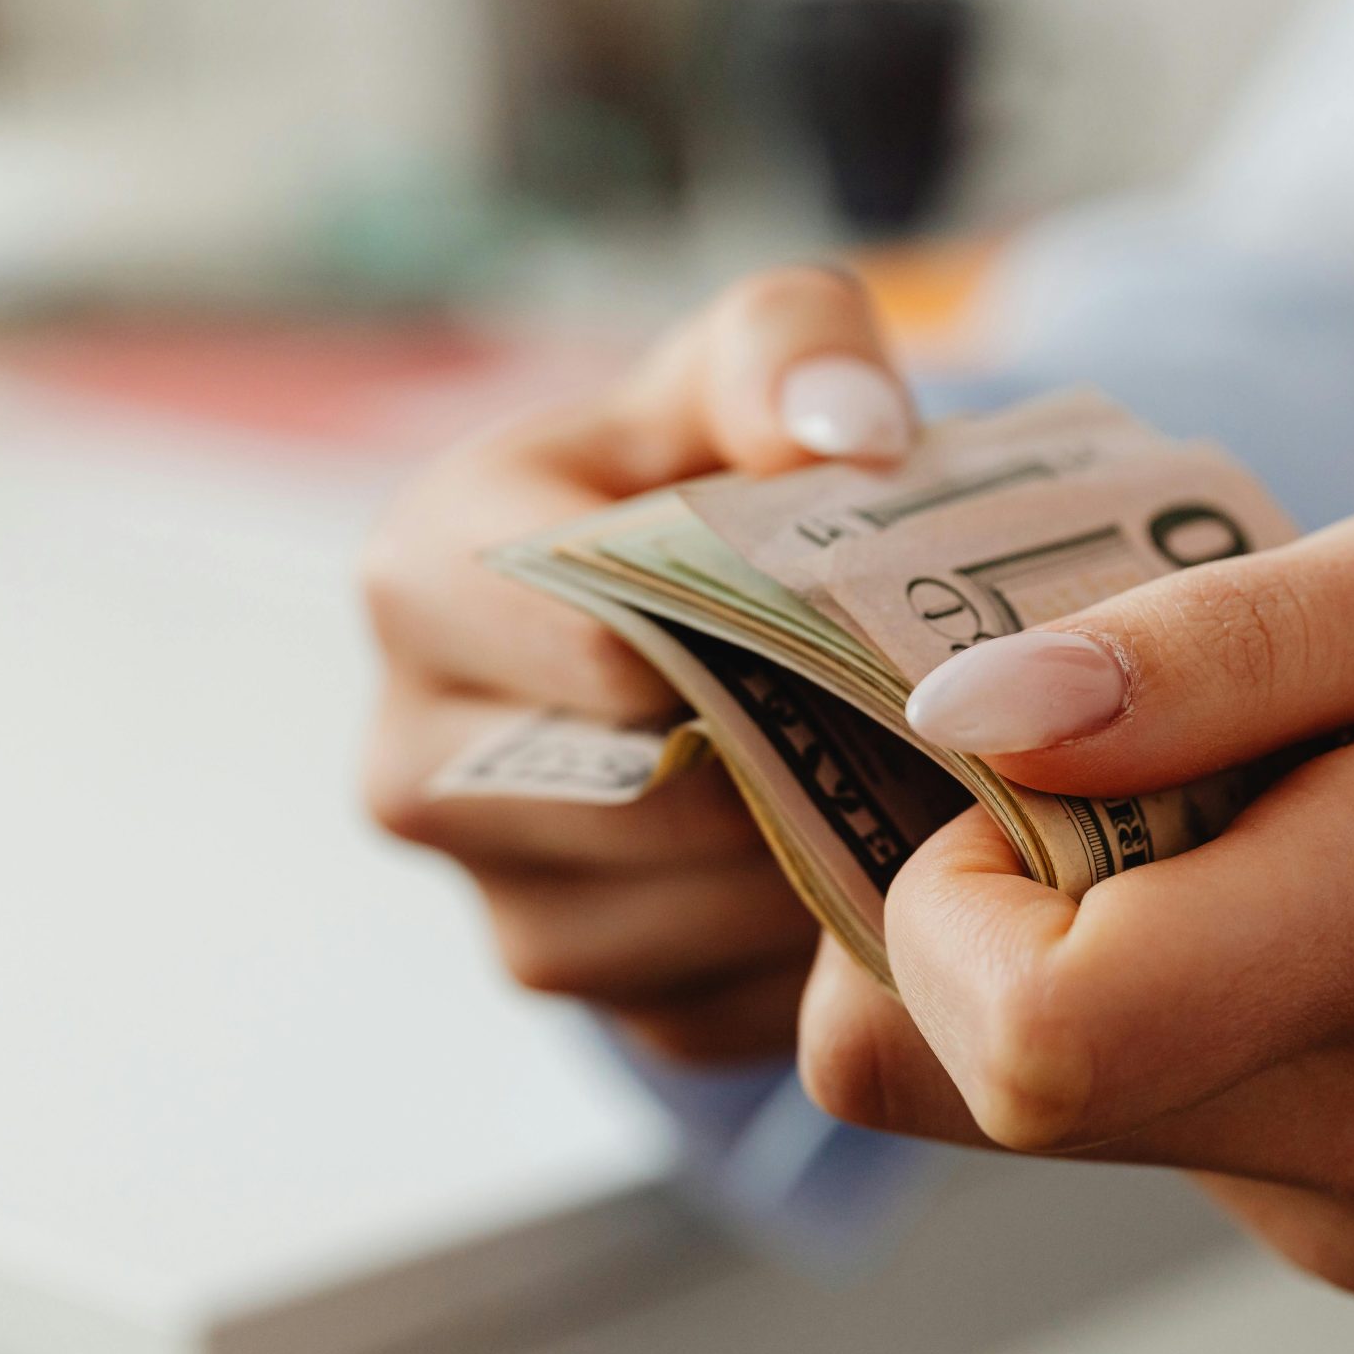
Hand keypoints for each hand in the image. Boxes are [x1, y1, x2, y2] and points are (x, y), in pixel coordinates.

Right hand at [361, 267, 916, 1061]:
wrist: (701, 618)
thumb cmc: (717, 474)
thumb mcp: (748, 362)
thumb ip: (791, 345)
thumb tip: (845, 433)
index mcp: (421, 576)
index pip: (599, 644)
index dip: (760, 642)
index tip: (881, 621)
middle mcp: (411, 757)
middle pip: (645, 800)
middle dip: (802, 762)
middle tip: (941, 722)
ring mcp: (486, 893)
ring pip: (682, 923)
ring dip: (817, 868)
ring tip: (916, 786)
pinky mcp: (572, 990)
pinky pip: (710, 1008)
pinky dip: (808, 958)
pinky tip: (871, 866)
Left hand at [796, 473, 1353, 1289]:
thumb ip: (1210, 649)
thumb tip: (965, 712)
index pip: (1025, 1033)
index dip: (924, 893)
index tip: (993, 756)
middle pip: (968, 1083)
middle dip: (940, 907)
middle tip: (1058, 749)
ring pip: (1024, 1106)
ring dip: (1036, 944)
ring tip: (1199, 800)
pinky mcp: (1349, 1219)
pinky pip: (1127, 1112)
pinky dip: (1125, 990)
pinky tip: (1255, 880)